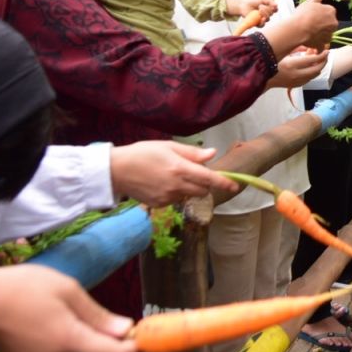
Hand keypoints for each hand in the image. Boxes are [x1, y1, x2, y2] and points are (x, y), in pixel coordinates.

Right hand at [0, 264, 137, 351]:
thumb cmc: (26, 289)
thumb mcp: (68, 291)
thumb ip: (98, 316)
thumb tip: (126, 330)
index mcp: (71, 343)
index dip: (133, 348)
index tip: (136, 330)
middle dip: (120, 351)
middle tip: (118, 326)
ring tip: (97, 328)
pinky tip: (77, 336)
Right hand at [109, 141, 238, 205]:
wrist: (117, 170)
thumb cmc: (142, 153)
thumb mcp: (168, 146)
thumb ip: (192, 153)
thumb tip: (212, 154)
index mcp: (180, 169)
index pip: (209, 179)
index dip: (224, 183)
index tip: (235, 186)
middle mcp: (176, 185)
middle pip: (202, 190)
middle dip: (204, 184)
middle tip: (194, 173)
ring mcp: (168, 197)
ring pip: (188, 195)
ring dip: (188, 188)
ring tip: (170, 175)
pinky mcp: (159, 205)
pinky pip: (175, 200)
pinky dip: (174, 193)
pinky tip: (161, 183)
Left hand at [225, 0, 276, 21]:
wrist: (243, 4)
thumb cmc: (252, 0)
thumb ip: (269, 1)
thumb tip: (276, 5)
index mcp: (268, 7)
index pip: (275, 10)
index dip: (274, 8)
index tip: (271, 5)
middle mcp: (266, 14)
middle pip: (271, 14)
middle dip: (267, 10)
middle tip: (260, 6)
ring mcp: (261, 19)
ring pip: (267, 19)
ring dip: (264, 15)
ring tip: (259, 11)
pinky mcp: (257, 23)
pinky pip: (262, 25)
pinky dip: (262, 22)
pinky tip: (261, 19)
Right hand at [260, 0, 336, 55]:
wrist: (298, 29)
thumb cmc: (303, 14)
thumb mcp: (310, 2)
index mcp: (331, 11)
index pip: (328, 11)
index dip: (320, 13)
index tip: (312, 14)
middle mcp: (333, 23)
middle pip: (329, 23)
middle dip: (322, 24)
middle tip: (310, 23)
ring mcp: (329, 34)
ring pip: (326, 34)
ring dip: (320, 34)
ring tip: (309, 32)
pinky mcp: (323, 44)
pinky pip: (321, 45)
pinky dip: (317, 45)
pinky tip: (311, 43)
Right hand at [266, 46, 328, 87]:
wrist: (264, 78)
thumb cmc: (271, 62)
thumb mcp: (283, 53)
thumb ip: (296, 49)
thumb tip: (309, 46)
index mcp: (291, 64)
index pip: (312, 60)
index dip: (321, 55)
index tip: (326, 50)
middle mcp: (296, 74)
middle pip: (316, 69)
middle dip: (323, 62)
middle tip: (326, 55)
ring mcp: (296, 81)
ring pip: (314, 75)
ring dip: (319, 67)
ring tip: (320, 59)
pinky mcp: (296, 85)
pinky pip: (309, 79)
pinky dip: (313, 72)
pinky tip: (312, 66)